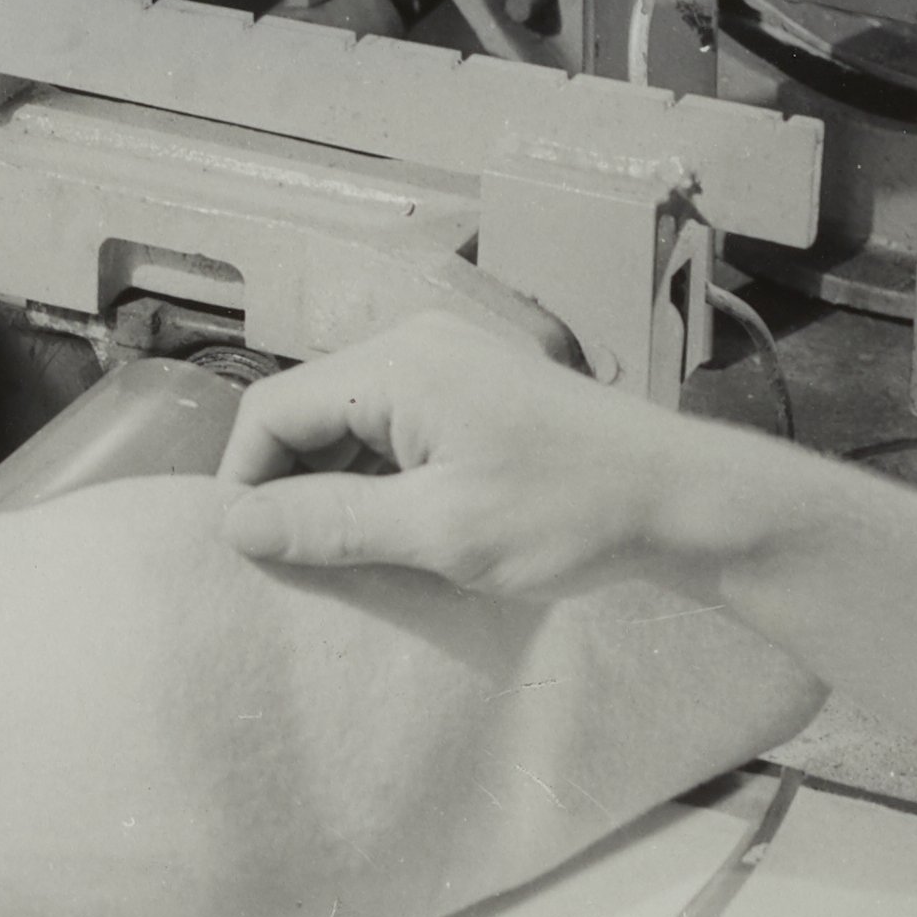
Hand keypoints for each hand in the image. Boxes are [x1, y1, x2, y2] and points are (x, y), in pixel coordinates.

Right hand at [215, 314, 799, 600]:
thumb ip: (331, 523)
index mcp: (398, 363)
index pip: (271, 409)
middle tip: (295, 570)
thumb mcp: (441, 531)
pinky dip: (380, 481)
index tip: (250, 560)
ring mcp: (451, 365)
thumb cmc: (568, 514)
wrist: (684, 499)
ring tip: (345, 563)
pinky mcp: (477, 393)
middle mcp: (415, 345)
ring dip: (337, 490)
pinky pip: (396, 431)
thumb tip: (232, 525)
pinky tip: (395, 537)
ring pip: (350, 426)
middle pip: (307, 412)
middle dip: (290, 489)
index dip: (245, 484)